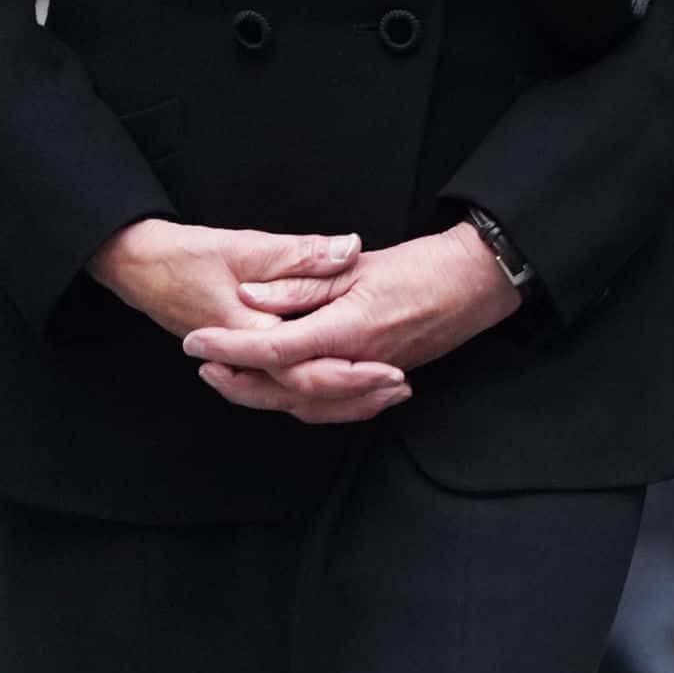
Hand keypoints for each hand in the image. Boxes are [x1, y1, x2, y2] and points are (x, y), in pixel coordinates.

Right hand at [90, 218, 409, 424]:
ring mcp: (241, 366)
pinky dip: (318, 392)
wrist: (139, 267)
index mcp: (248, 332)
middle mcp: (244, 359)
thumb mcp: (246, 246)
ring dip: (341, 400)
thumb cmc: (187, 256)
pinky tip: (351, 384)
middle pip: (304, 393)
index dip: (350, 372)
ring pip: (294, 399)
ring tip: (388, 393)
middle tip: (401, 386)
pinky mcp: (244, 363)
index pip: (304, 367)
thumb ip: (301, 253)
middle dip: (355, 396)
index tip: (391, 369)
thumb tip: (349, 248)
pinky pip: (284, 389)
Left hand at [181, 225, 523, 424]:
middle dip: (238, 383)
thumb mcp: (358, 265)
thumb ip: (303, 284)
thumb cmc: (424, 266)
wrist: (478, 282)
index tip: (195, 342)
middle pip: (283, 390)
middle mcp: (358, 364)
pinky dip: (303, 406)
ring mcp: (372, 378)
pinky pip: (334, 408)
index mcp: (348, 329)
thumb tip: (250, 298)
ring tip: (232, 380)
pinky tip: (286, 394)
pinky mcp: (383, 379)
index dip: (229, 347)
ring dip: (264, 398)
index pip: (274, 349)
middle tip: (203, 368)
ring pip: (307, 406)